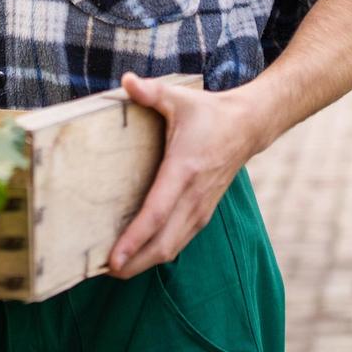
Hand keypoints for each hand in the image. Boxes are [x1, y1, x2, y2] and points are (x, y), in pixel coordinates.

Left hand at [106, 72, 271, 278]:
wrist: (248, 127)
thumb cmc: (208, 113)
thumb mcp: (179, 98)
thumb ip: (150, 92)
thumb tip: (126, 80)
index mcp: (184, 169)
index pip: (157, 212)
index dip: (134, 238)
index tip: (113, 258)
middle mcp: (193, 196)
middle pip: (163, 243)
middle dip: (133, 263)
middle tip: (102, 271)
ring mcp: (200, 208)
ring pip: (172, 248)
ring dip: (144, 263)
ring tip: (114, 270)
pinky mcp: (203, 213)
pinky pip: (179, 242)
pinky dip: (158, 254)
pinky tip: (138, 258)